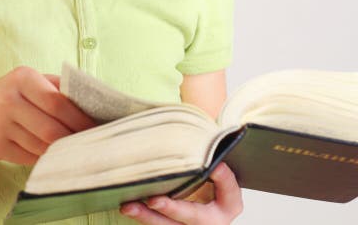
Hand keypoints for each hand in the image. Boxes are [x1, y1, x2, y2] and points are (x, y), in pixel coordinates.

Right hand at [0, 65, 96, 164]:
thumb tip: (95, 104)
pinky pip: (29, 157)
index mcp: (22, 78)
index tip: (96, 128)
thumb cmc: (17, 95)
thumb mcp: (35, 82)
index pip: (57, 103)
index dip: (79, 119)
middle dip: (72, 138)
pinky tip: (48, 152)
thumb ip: (61, 89)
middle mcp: (7, 100)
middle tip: (88, 143)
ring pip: (41, 146)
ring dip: (59, 150)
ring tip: (71, 147)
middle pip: (50, 128)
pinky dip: (43, 157)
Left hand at [120, 163, 242, 223]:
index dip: (224, 179)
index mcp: (228, 206)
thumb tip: (205, 140)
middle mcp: (212, 221)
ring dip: (147, 216)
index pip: (229, 191)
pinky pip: (159, 224)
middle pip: (192, 216)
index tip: (216, 166)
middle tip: (154, 200)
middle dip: (172, 208)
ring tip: (128, 206)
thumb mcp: (220, 174)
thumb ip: (215, 163)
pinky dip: (143, 216)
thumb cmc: (214, 186)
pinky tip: (129, 206)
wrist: (210, 206)